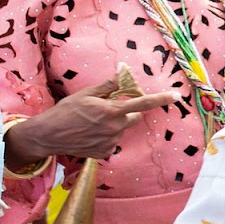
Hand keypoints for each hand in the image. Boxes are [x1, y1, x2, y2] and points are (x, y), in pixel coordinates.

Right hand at [5, 66, 179, 169]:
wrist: (47, 136)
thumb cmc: (65, 111)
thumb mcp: (86, 93)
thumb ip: (109, 85)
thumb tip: (123, 70)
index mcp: (112, 111)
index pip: (143, 103)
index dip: (161, 99)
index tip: (177, 96)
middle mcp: (115, 128)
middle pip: (134, 117)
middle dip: (127, 112)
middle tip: (108, 110)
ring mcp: (110, 142)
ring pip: (122, 130)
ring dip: (114, 125)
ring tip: (92, 124)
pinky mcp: (104, 153)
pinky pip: (113, 143)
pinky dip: (106, 138)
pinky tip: (90, 135)